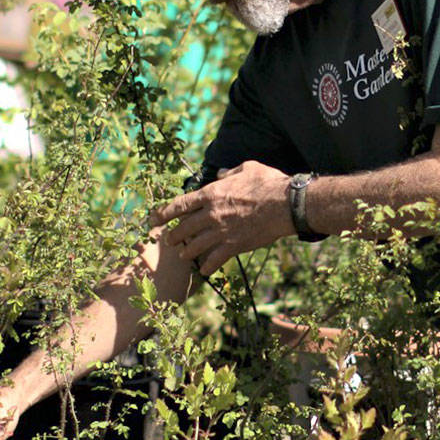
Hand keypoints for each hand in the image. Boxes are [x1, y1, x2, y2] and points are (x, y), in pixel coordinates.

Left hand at [148, 160, 293, 275]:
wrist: (285, 205)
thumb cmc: (268, 183)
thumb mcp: (247, 168)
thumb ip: (229, 172)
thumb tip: (220, 174)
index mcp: (211, 193)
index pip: (180, 205)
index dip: (164, 213)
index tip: (154, 219)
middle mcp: (211, 214)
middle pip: (184, 228)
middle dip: (174, 235)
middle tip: (168, 240)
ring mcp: (221, 232)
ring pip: (195, 246)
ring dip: (187, 252)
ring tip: (183, 256)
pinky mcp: (234, 246)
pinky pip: (214, 260)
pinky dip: (208, 266)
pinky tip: (204, 270)